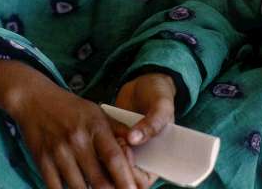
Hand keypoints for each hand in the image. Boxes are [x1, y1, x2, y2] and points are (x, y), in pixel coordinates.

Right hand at [9, 70, 137, 188]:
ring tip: (95, 188)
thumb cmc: (70, 107)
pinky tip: (76, 187)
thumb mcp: (96, 111)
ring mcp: (59, 152)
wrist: (34, 99)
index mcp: (94, 126)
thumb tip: (138, 145)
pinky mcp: (43, 162)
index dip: (125, 179)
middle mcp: (77, 140)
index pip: (114, 158)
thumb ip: (117, 129)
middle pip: (99, 180)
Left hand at [113, 73, 176, 188]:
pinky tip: (103, 129)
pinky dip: (99, 143)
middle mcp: (139, 159)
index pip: (142, 181)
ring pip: (109, 166)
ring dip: (106, 155)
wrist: (144, 83)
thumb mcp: (161, 106)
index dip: (132, 173)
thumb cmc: (158, 96)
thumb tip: (134, 139)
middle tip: (118, 140)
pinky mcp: (111, 139)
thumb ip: (153, 123)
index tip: (127, 151)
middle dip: (117, 162)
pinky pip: (102, 149)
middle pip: (123, 177)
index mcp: (156, 159)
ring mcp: (124, 150)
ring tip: (112, 134)